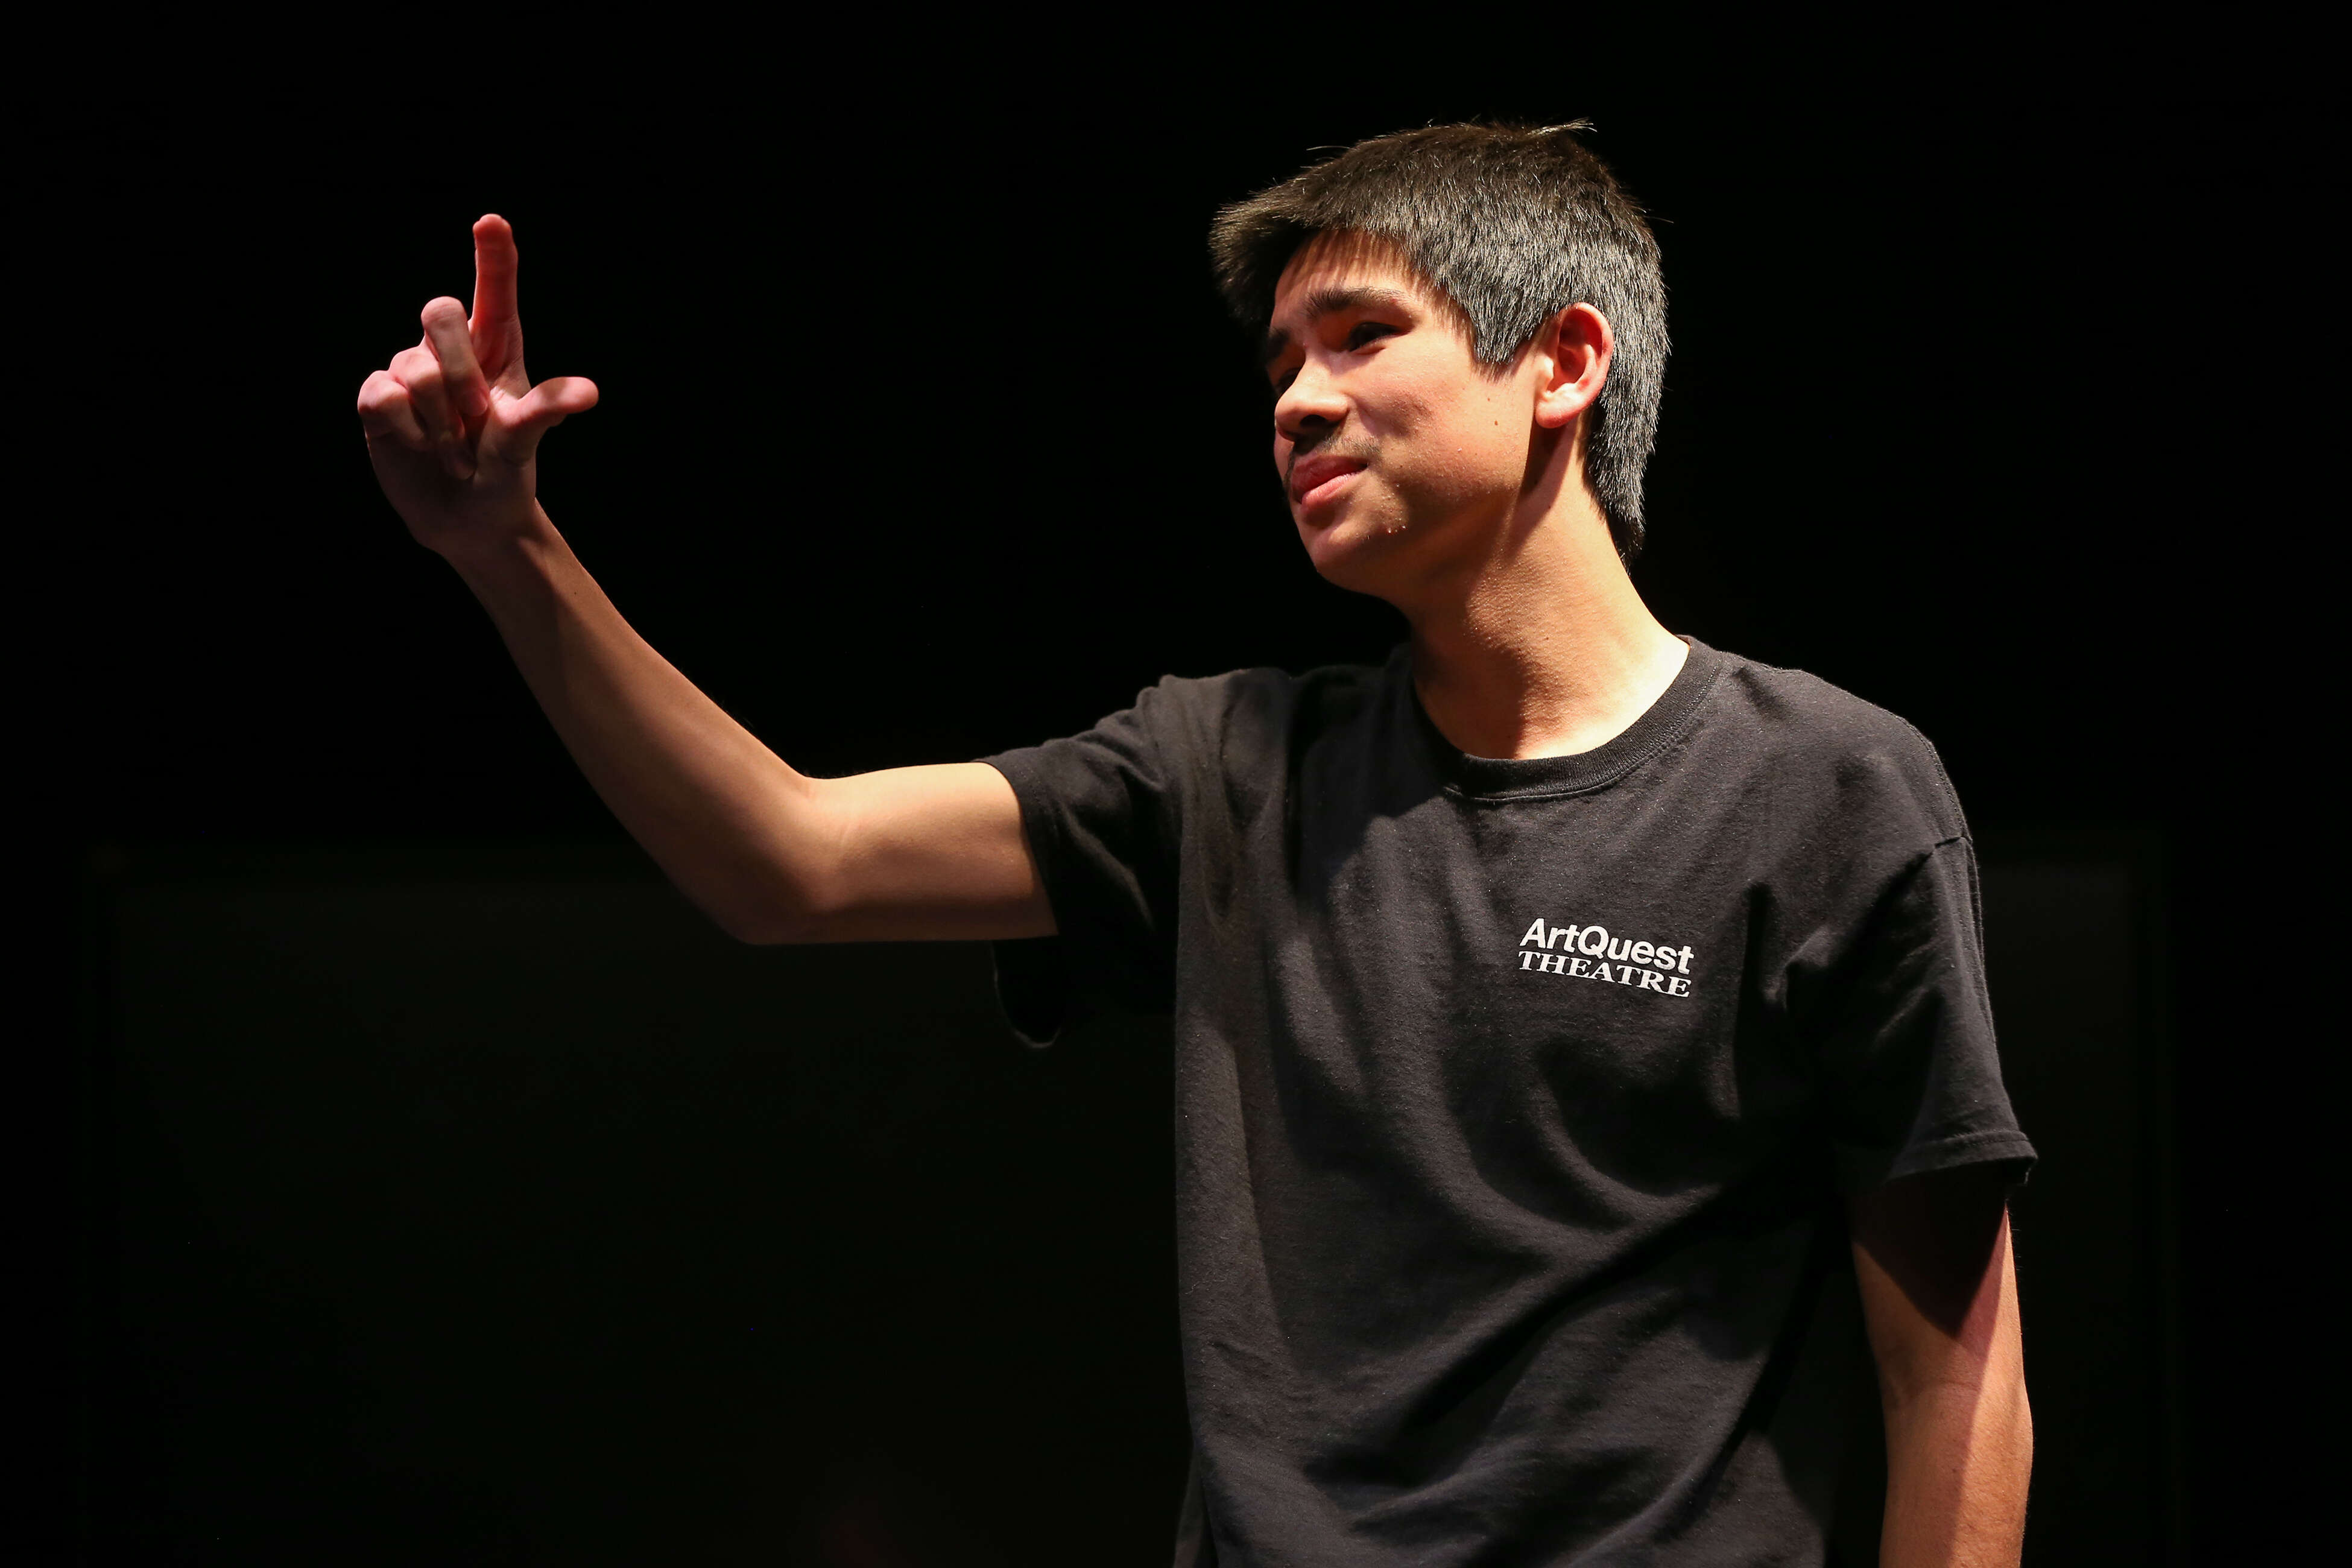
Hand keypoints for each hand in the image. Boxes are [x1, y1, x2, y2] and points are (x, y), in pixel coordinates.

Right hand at [356, 215, 598, 560]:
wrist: (468, 518)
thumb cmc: (503, 472)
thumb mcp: (525, 443)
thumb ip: (546, 410)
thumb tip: (589, 392)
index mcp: (495, 350)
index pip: (494, 294)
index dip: (492, 256)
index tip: (491, 222)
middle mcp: (451, 352)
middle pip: (438, 311)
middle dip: (459, 368)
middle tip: (476, 417)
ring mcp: (410, 371)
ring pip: (413, 366)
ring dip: (438, 419)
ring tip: (454, 451)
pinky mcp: (377, 399)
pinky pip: (380, 394)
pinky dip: (405, 429)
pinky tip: (417, 447)